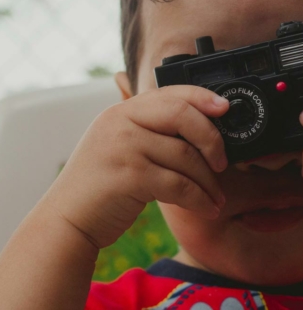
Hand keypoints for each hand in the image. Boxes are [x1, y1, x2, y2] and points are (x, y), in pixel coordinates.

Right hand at [45, 86, 228, 247]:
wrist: (67, 218)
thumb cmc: (103, 183)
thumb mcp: (121, 145)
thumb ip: (152, 131)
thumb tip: (202, 129)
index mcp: (123, 111)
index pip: (171, 93)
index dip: (202, 97)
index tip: (224, 107)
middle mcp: (121, 122)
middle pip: (182, 115)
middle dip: (212, 139)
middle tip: (222, 162)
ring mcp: (124, 147)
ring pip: (185, 156)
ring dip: (209, 182)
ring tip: (217, 197)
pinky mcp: (129, 177)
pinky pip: (179, 185)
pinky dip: (200, 199)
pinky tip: (208, 208)